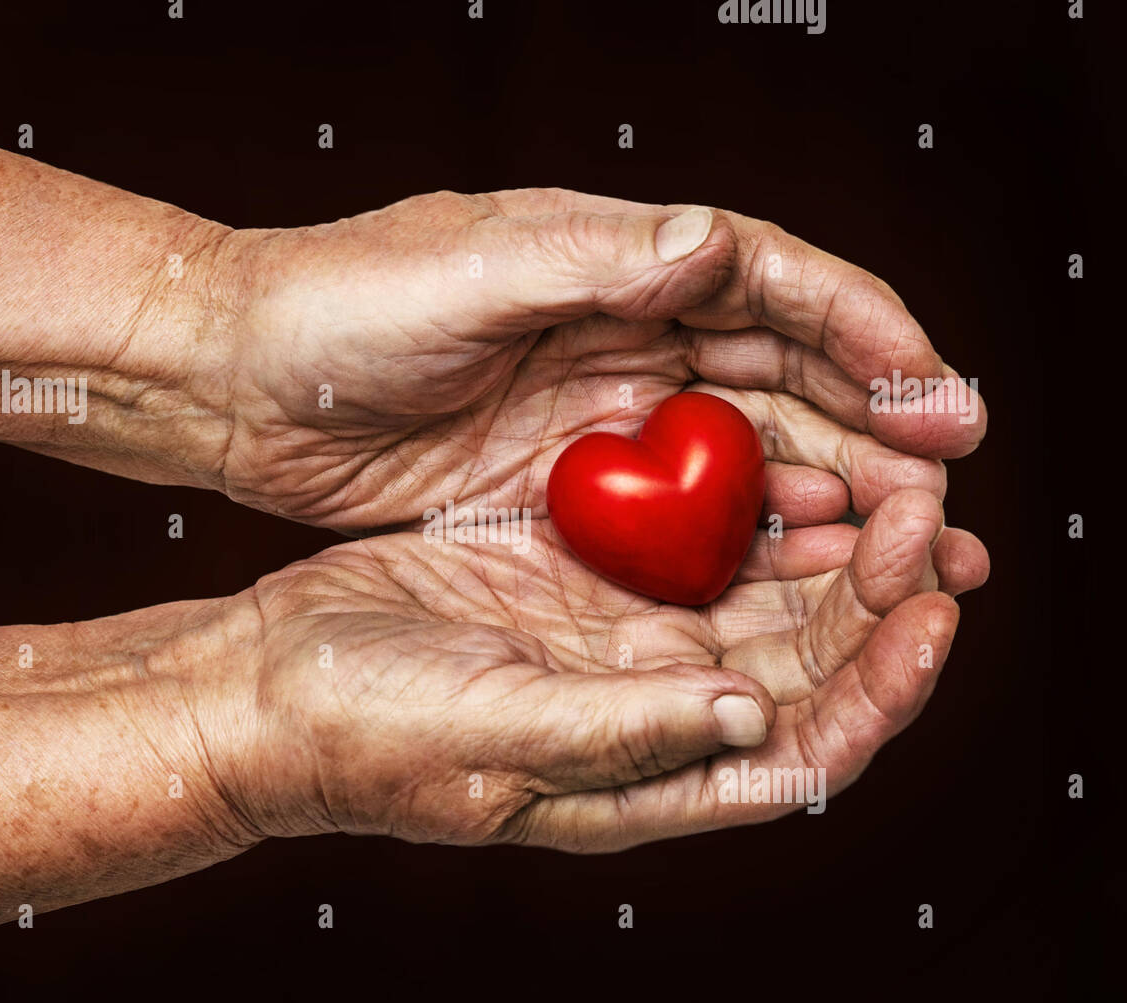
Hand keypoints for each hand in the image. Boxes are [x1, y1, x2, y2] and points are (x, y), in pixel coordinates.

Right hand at [197, 488, 987, 852]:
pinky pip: (684, 541)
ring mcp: (617, 639)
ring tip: (878, 476)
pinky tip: (769, 458)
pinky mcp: (579, 578)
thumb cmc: (362, 734)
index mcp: (649, 774)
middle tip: (927, 514)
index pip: (808, 748)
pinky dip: (736, 504)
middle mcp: (651, 710)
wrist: (271, 681)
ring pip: (759, 594)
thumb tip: (749, 716)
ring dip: (825, 542)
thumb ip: (620, 731)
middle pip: (807, 662)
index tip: (932, 609)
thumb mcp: (489, 733)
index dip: (886, 687)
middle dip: (879, 594)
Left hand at [206, 188, 986, 529]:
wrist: (244, 382)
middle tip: (944, 502)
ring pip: (752, 453)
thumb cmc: (337, 306)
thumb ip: (593, 258)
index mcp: (618, 261)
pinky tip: (798, 574)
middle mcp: (629, 335)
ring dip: (831, 496)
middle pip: (790, 380)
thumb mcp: (466, 268)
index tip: (944, 401)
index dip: (874, 340)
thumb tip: (717, 241)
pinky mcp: (572, 489)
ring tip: (901, 551)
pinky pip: (685, 517)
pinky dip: (748, 541)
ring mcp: (606, 417)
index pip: (779, 290)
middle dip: (878, 433)